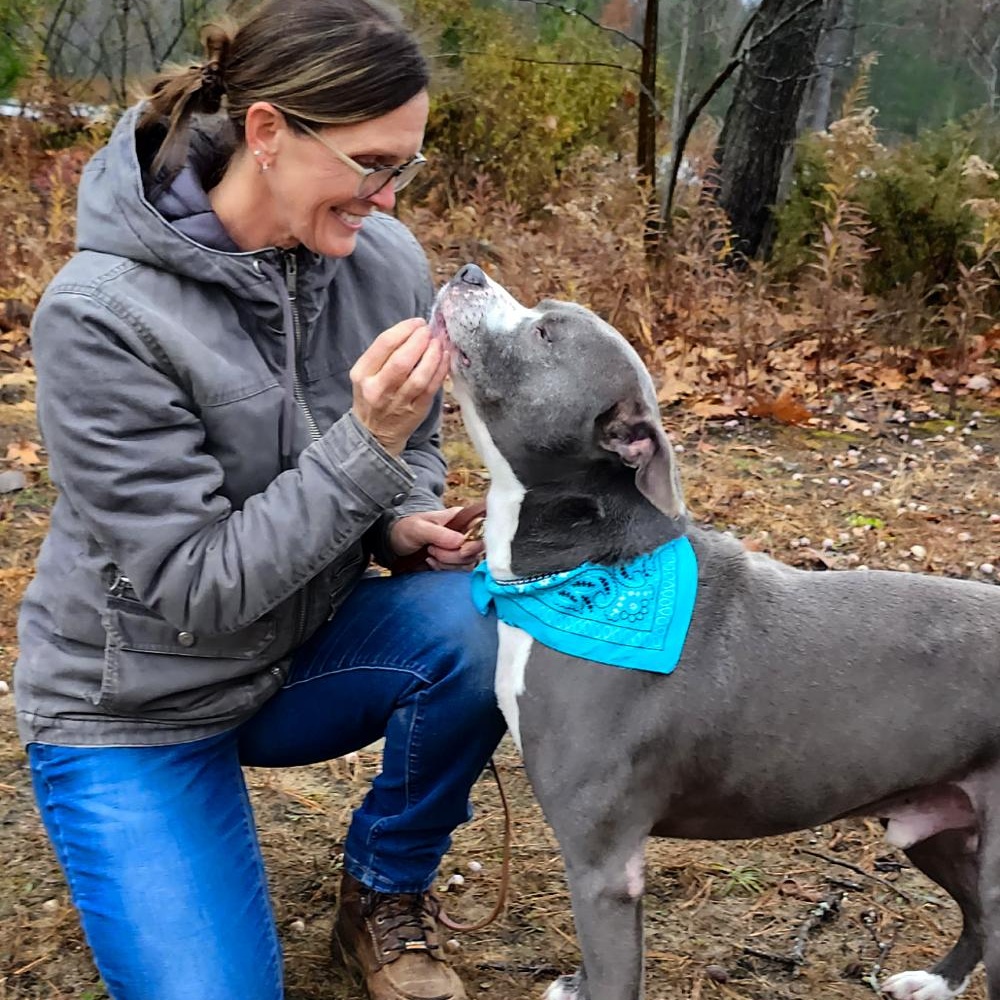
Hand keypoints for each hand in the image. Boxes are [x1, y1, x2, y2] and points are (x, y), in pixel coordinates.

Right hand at [351, 319, 449, 455]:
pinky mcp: (416, 411)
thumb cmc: (372, 397)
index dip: (404, 329)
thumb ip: (384, 354)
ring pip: (419, 375)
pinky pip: (431, 387)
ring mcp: (398, 402)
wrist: (374, 434)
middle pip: (402, 360)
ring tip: (438, 343)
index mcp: (362, 374)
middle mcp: (378, 389)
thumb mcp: (365, 375)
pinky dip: (440, 370)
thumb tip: (413, 331)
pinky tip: (444, 357)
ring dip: (433, 355)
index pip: (384, 344)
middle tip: (429, 331)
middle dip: (419, 340)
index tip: (417, 323)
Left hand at [389, 508, 484, 570]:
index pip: (481, 528)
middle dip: (453, 555)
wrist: (394, 545)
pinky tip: (431, 563)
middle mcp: (464, 534)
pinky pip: (459, 572)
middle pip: (475, 550)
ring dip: (447, 563)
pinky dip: (444, 570)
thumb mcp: (419, 528)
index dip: (475, 541)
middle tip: (432, 550)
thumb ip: (439, 533)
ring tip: (430, 555)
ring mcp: (460, 549)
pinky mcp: (454, 564)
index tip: (462, 549)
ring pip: (468, 563)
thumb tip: (461, 542)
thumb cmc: (406, 529)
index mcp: (460, 519)